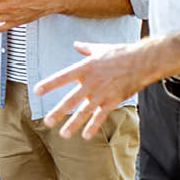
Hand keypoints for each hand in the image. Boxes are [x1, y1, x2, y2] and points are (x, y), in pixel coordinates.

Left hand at [33, 41, 150, 139]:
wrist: (142, 61)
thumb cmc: (120, 53)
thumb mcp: (99, 48)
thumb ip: (85, 49)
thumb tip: (76, 44)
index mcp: (85, 68)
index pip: (63, 77)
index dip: (50, 84)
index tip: (37, 91)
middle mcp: (91, 82)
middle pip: (71, 99)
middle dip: (59, 112)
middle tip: (47, 122)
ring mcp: (102, 93)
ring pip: (85, 111)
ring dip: (74, 123)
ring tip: (64, 134)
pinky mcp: (113, 100)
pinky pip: (101, 116)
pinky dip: (93, 126)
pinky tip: (85, 135)